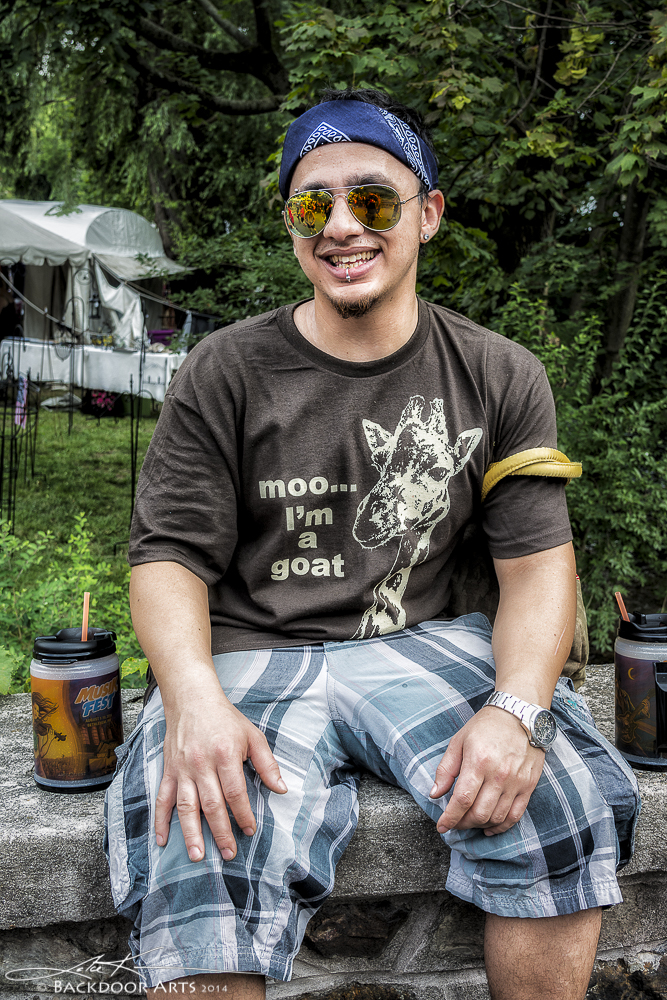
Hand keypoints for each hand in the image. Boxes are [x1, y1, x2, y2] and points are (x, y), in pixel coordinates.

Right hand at [156, 685, 286, 861]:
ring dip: (191, 833)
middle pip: (212, 804)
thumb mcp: (252, 735)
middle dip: (221, 832)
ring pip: (186, 806)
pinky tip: (162, 839)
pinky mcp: (169, 770)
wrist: (192, 699)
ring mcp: (183, 768)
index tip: (250, 830)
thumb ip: (267, 763)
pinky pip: (163, 798)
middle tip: (229, 853)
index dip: (243, 814)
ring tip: (198, 856)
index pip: (235, 792)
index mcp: (225, 754)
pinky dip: (160, 820)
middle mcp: (202, 764)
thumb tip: (281, 788)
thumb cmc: (225, 718)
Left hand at [430, 706, 544, 835]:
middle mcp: (499, 774)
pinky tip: (489, 827)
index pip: (462, 800)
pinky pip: (515, 815)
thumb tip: (435, 794)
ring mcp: (516, 782)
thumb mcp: (459, 741)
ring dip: (480, 825)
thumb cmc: (486, 726)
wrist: (520, 713)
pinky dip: (501, 826)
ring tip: (470, 822)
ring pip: (496, 817)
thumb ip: (446, 769)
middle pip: (479, 813)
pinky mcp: (528, 785)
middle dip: (463, 823)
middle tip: (455, 822)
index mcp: (478, 761)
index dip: (450, 818)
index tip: (441, 826)